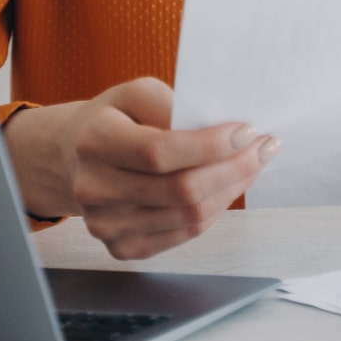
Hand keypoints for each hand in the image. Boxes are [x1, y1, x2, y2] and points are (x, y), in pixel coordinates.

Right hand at [0, 77, 277, 259]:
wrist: (76, 157)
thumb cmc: (117, 119)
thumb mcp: (137, 93)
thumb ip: (173, 103)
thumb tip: (221, 126)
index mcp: (95, 141)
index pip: (160, 152)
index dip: (211, 145)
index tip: (249, 130)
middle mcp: (94, 189)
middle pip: (181, 190)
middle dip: (234, 168)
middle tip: (264, 148)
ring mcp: (105, 225)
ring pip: (188, 217)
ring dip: (232, 189)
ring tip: (252, 164)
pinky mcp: (121, 247)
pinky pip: (183, 234)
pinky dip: (215, 210)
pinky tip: (228, 186)